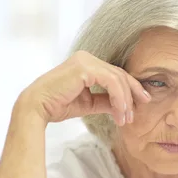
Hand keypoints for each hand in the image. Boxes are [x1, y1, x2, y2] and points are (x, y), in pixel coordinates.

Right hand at [17, 50, 150, 124]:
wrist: (37, 108)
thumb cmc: (58, 105)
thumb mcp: (89, 103)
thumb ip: (107, 101)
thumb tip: (125, 107)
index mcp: (86, 63)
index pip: (115, 74)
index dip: (130, 89)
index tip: (141, 104)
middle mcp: (86, 58)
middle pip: (119, 75)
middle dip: (132, 95)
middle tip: (136, 114)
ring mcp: (85, 60)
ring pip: (118, 79)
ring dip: (125, 101)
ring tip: (126, 119)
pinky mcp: (84, 67)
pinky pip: (111, 82)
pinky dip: (119, 98)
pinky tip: (120, 112)